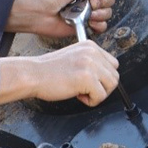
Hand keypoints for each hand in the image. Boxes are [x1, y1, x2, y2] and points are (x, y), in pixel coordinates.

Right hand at [0, 41, 119, 106]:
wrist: (32, 75)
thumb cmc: (48, 71)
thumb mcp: (74, 58)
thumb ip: (90, 63)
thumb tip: (105, 77)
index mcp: (90, 46)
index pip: (112, 64)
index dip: (102, 77)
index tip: (88, 81)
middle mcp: (92, 52)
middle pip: (114, 76)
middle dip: (102, 87)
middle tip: (85, 89)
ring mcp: (90, 64)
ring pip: (112, 85)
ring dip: (98, 94)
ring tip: (81, 92)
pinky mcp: (87, 78)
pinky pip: (100, 96)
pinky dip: (91, 101)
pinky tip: (77, 95)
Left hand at [6, 0, 116, 38]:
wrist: (38, 12)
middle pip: (109, 1)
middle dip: (102, 2)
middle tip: (89, 3)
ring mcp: (86, 13)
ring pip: (107, 14)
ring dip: (101, 14)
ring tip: (89, 15)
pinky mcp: (84, 26)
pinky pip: (101, 27)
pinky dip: (99, 25)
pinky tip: (90, 22)